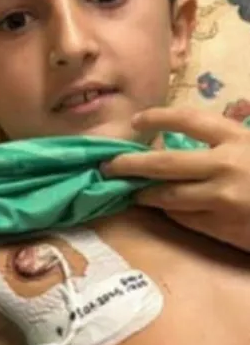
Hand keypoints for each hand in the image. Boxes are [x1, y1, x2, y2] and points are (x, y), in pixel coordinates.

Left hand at [103, 106, 249, 252]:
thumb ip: (227, 141)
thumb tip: (185, 140)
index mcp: (236, 138)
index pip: (188, 120)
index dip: (157, 118)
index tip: (137, 121)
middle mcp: (225, 166)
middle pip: (164, 164)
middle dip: (131, 164)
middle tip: (109, 165)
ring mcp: (221, 199)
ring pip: (169, 197)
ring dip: (144, 194)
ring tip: (129, 191)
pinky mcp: (220, 226)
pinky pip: (185, 218)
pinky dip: (169, 212)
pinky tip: (158, 209)